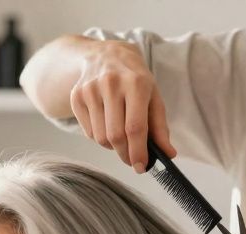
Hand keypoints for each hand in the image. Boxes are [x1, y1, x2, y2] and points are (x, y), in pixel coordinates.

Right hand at [70, 40, 175, 171]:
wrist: (105, 54)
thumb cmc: (134, 79)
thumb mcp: (153, 96)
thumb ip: (160, 127)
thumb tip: (168, 154)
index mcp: (136, 83)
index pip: (135, 127)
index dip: (138, 151)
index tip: (141, 167)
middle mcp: (111, 84)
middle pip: (116, 135)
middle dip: (125, 154)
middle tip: (132, 160)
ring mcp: (90, 89)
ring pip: (100, 137)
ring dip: (112, 146)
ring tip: (120, 137)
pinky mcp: (76, 96)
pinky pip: (88, 132)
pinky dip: (99, 137)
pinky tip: (106, 124)